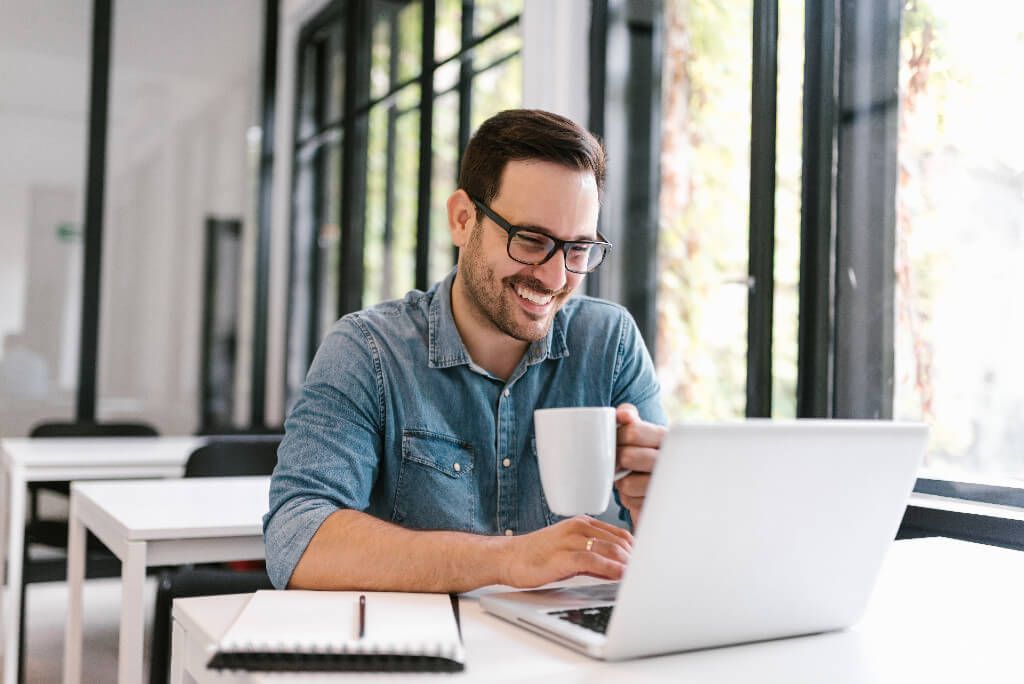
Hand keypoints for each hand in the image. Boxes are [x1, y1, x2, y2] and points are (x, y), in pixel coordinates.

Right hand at [500, 516, 632, 587]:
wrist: (508, 558)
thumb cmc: (537, 555)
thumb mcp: (569, 549)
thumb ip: (593, 553)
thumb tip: (618, 566)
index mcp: (582, 523)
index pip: (619, 533)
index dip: (636, 549)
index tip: (645, 563)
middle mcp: (578, 528)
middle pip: (619, 540)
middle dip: (635, 558)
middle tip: (646, 572)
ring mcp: (570, 540)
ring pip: (609, 548)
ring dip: (627, 563)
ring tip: (638, 575)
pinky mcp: (562, 556)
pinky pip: (593, 559)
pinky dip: (609, 567)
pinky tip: (619, 575)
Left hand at [614, 403, 665, 526]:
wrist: (659, 488)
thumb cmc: (644, 453)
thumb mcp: (639, 430)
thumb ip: (629, 415)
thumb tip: (623, 414)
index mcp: (667, 437)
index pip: (632, 432)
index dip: (617, 437)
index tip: (617, 440)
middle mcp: (671, 460)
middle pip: (627, 457)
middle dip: (617, 460)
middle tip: (620, 461)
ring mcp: (668, 485)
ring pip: (626, 483)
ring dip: (621, 481)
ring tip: (629, 477)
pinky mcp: (660, 504)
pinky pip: (630, 501)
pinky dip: (627, 497)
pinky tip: (636, 492)